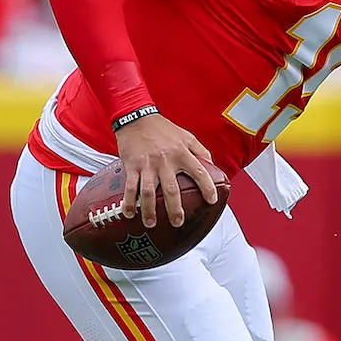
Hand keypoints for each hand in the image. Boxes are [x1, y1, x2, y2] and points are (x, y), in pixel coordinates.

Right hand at [114, 112, 220, 227]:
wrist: (136, 117)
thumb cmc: (162, 128)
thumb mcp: (186, 136)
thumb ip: (200, 151)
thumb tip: (212, 167)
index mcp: (181, 153)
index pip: (199, 172)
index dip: (207, 187)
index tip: (211, 200)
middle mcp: (165, 161)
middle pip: (171, 190)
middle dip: (174, 209)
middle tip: (178, 222)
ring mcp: (147, 165)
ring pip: (148, 192)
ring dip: (149, 210)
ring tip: (152, 223)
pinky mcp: (132, 166)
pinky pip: (129, 187)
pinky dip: (129, 202)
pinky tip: (129, 214)